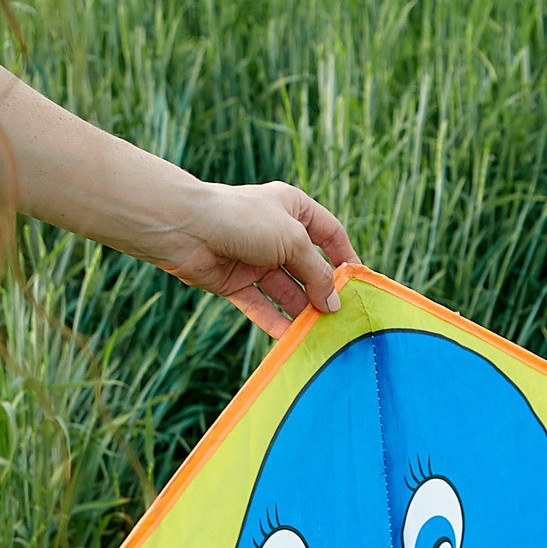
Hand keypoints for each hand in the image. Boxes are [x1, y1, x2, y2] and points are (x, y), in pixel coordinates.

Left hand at [141, 181, 360, 336]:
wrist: (186, 228)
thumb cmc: (245, 220)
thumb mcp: (293, 241)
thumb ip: (317, 273)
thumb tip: (333, 303)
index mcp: (293, 208)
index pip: (330, 234)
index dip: (345, 257)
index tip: (360, 284)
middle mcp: (275, 232)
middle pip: (308, 266)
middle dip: (323, 291)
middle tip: (340, 317)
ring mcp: (255, 258)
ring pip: (286, 289)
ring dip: (301, 310)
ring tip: (320, 332)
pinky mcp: (235, 281)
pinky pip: (261, 304)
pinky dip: (275, 321)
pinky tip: (291, 339)